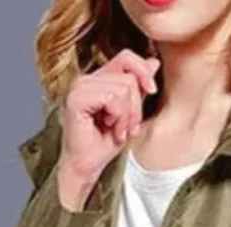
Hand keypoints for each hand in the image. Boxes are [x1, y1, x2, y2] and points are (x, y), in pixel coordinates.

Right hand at [56, 49, 161, 210]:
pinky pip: (112, 98)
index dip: (143, 72)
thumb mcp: (130, 112)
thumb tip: (154, 62)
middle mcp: (87, 78)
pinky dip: (117, 116)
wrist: (88, 166)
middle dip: (135, 106)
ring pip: (123, 87)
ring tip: (117, 130)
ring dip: (126, 115)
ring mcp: (80, 86)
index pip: (127, 57)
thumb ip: (139, 87)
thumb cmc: (104, 144)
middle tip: (127, 127)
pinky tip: (109, 128)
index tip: (152, 90)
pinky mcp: (76, 99)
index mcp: (98, 78)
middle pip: (129, 76)